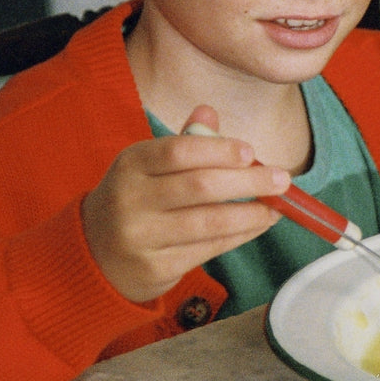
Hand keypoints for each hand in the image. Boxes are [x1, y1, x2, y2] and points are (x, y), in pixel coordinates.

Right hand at [80, 106, 291, 302]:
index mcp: (131, 164)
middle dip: (248, 181)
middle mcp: (131, 199)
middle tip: (282, 180)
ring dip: (251, 214)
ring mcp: (141, 236)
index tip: (251, 152)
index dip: (220, 150)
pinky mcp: (155, 267)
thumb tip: (210, 113)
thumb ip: (183, 141)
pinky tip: (258, 226)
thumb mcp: (148, 165)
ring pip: (209, 222)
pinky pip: (209, 249)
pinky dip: (241, 236)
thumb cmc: (136, 200)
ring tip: (277, 207)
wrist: (97, 255)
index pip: (179, 150)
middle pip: (200, 186)